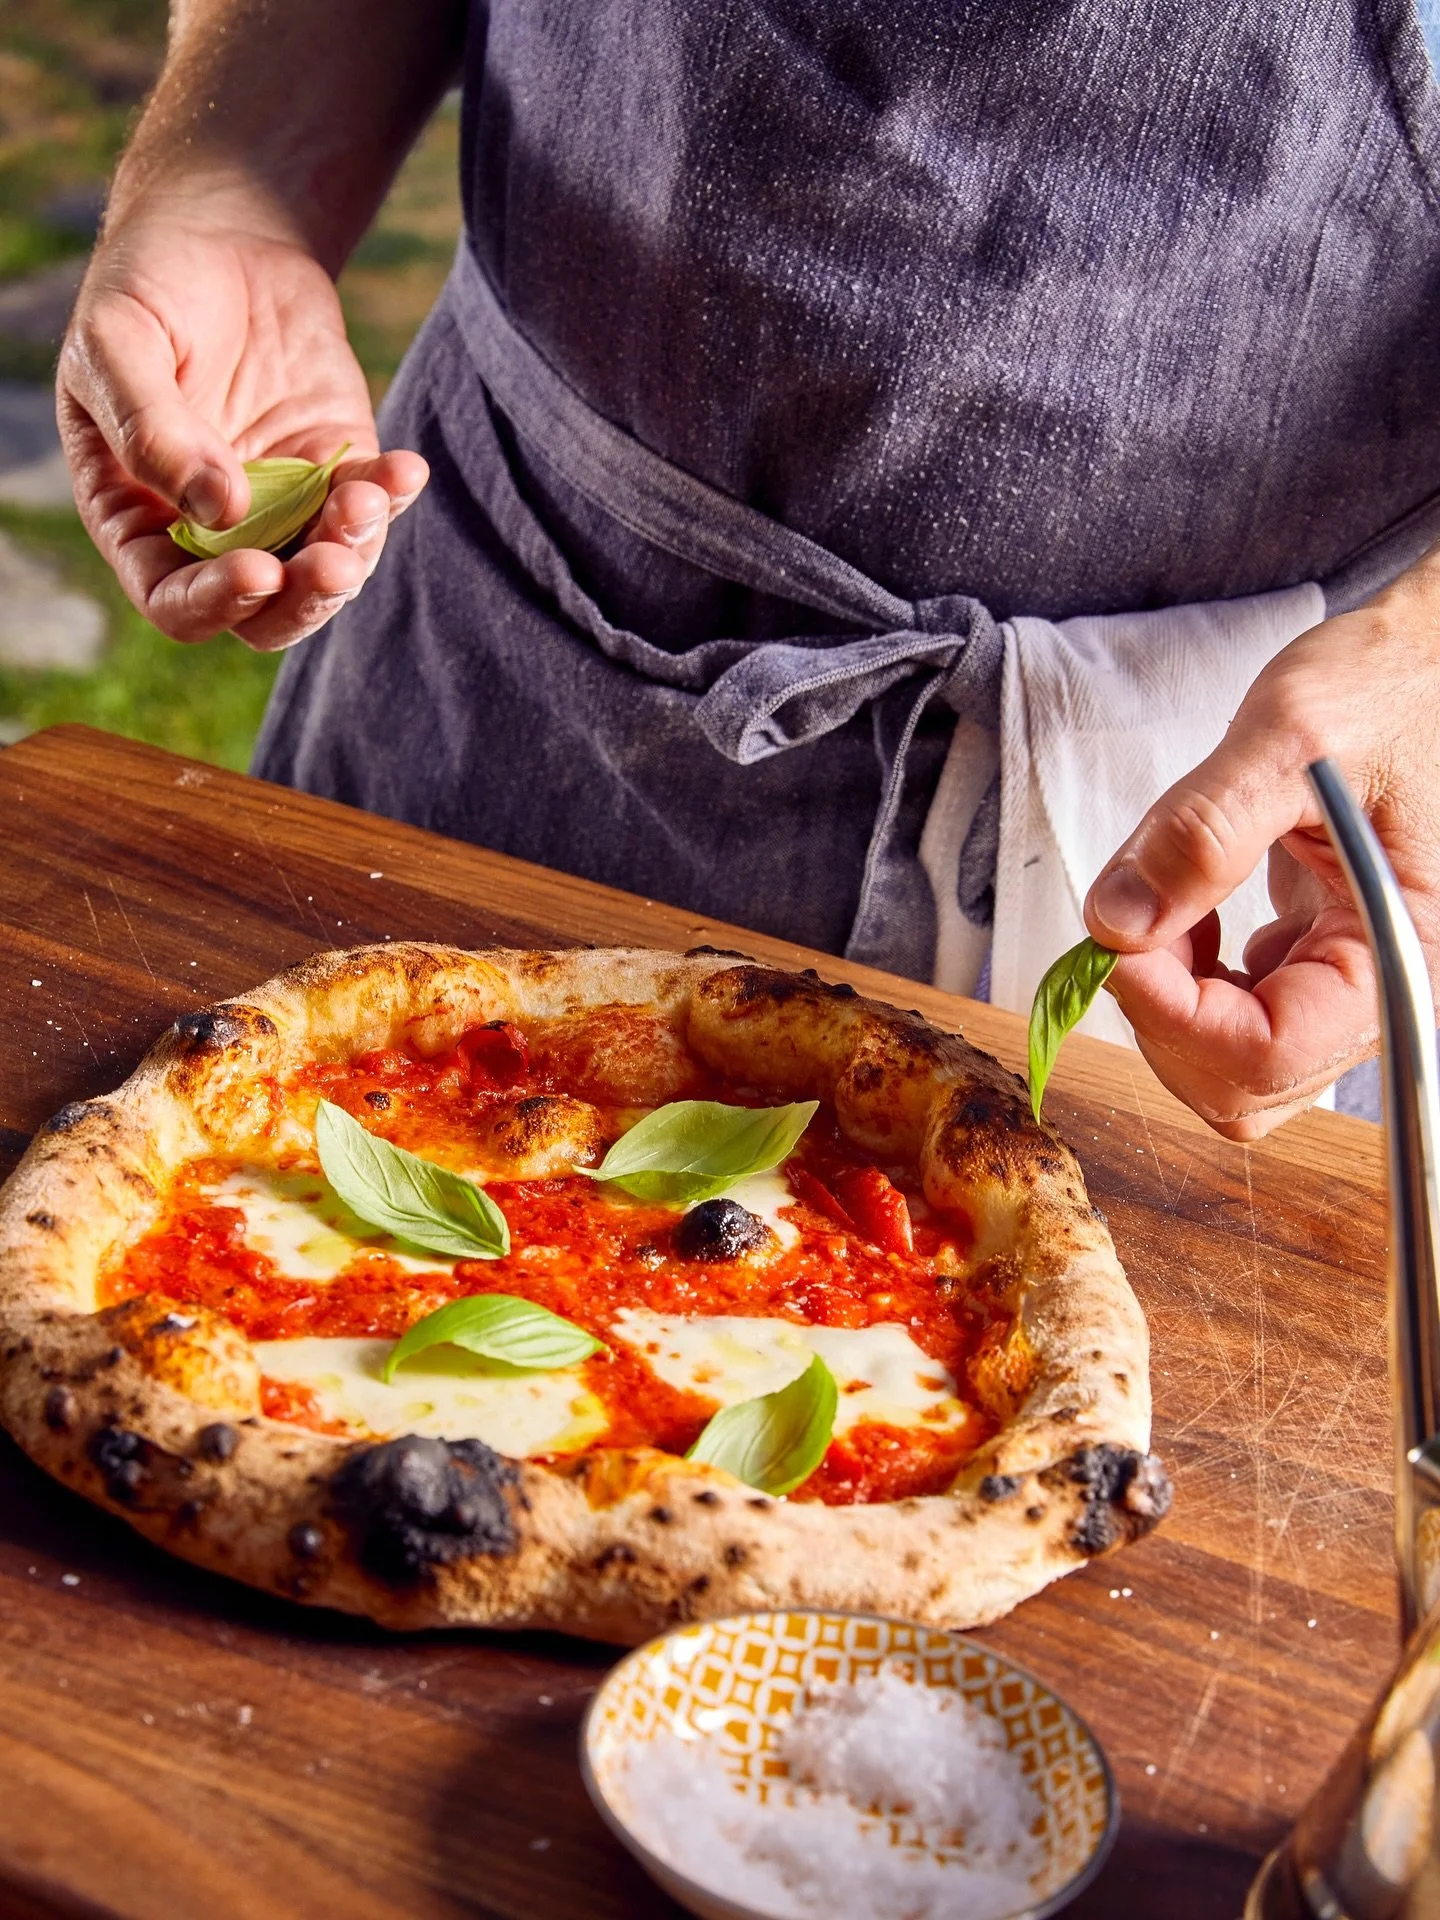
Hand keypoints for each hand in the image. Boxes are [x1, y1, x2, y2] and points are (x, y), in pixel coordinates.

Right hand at [57, 209, 428, 651]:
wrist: (221, 233)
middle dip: (301, 601)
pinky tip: (403, 469)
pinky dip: (392, 498)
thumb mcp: (118, 341)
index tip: (255, 570)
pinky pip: (371, 508)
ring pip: (323, 573)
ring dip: (353, 551)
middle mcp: (212, 532)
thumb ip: (149, 429)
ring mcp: (281, 508)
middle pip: (262, 613)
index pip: (172, 599)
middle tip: (331, 564)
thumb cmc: (148, 287)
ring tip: (367, 494)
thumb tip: (216, 510)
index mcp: (137, 517)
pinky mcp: (337, 471)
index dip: (212, 603)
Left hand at [1083, 559, 1439, 1138]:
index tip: (1113, 945)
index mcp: (1397, 955)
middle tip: (1133, 915)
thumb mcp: (1292, 737)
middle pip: (1241, 1085)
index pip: (1267, 1054)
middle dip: (1160, 1013)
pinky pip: (1226, 1018)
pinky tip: (1183, 910)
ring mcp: (1337, 979)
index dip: (1172, 1016)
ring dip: (1163, 1001)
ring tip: (1161, 901)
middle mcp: (1375, 989)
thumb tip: (1118, 922)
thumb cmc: (1392, 685)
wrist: (1423, 659)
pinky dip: (1176, 980)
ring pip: (1224, 1065)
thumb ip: (1204, 832)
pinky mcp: (1304, 958)